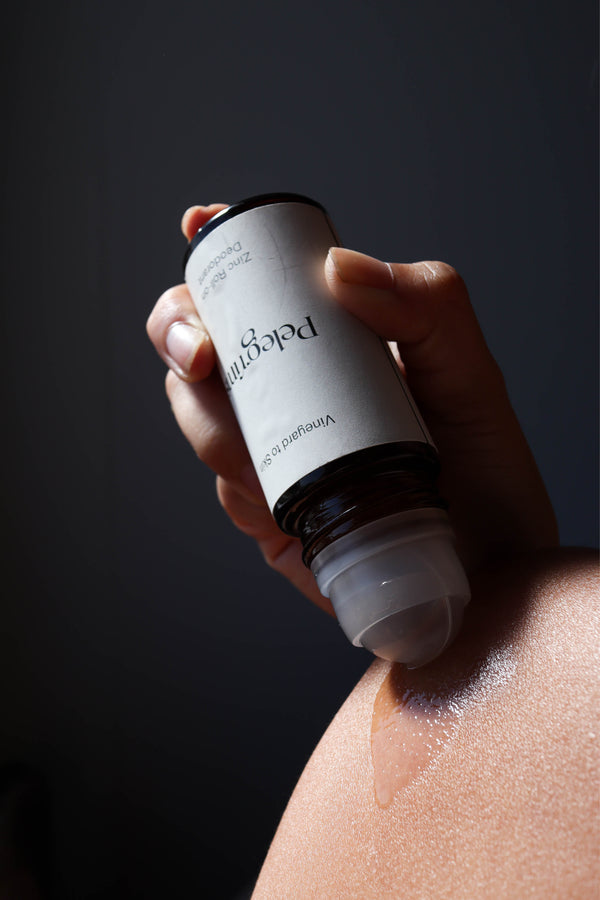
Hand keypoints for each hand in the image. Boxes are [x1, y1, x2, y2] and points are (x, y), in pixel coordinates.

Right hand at [147, 205, 558, 614]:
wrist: (484, 577)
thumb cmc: (489, 475)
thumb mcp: (472, 376)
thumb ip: (429, 304)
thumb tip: (338, 266)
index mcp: (336, 342)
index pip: (263, 285)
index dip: (218, 253)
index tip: (199, 228)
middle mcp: (296, 389)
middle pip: (202, 340)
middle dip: (181, 334)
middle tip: (204, 356)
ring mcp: (275, 448)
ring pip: (199, 414)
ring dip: (211, 426)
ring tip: (266, 458)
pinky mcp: (266, 509)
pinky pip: (224, 487)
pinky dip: (239, 485)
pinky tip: (275, 497)